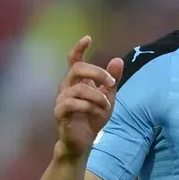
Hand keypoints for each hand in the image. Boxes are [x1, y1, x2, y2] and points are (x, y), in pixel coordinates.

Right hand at [54, 36, 123, 157]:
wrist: (84, 141)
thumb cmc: (93, 118)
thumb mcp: (108, 97)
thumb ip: (112, 80)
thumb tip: (118, 60)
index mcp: (78, 81)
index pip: (74, 60)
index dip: (79, 48)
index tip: (88, 38)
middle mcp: (67, 87)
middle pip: (77, 68)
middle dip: (97, 72)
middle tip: (112, 82)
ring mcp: (62, 99)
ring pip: (78, 88)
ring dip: (97, 96)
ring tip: (107, 105)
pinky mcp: (60, 113)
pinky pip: (71, 103)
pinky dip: (87, 106)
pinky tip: (96, 112)